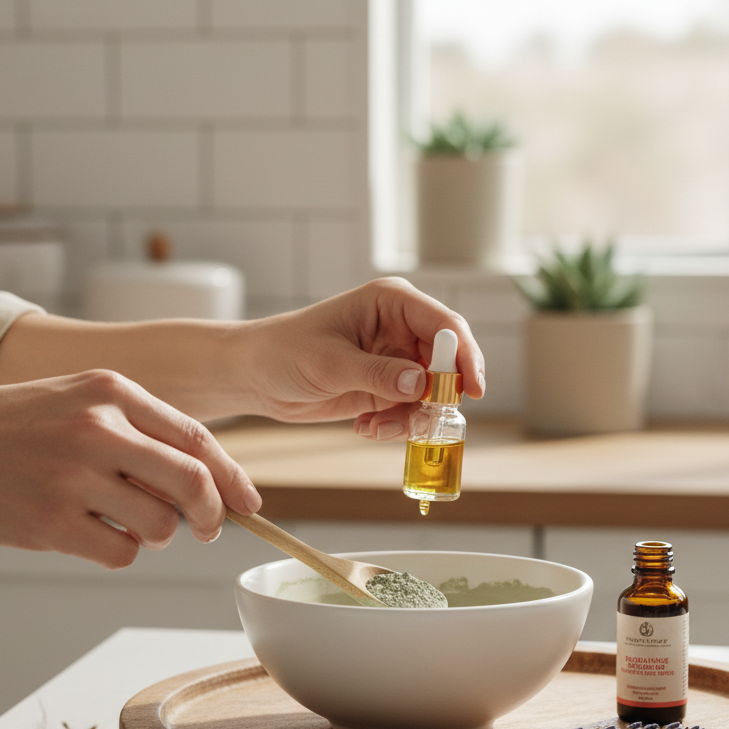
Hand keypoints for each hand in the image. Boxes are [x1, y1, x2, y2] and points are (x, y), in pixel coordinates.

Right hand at [0, 370, 260, 568]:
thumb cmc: (9, 426)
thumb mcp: (78, 399)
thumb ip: (139, 429)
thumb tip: (204, 477)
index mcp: (112, 391)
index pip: (198, 439)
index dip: (232, 477)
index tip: (249, 504)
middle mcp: (99, 429)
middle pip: (193, 484)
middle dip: (211, 515)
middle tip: (206, 528)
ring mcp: (75, 476)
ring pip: (162, 525)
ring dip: (157, 535)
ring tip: (125, 522)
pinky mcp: (52, 521)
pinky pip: (122, 552)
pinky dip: (120, 551)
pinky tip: (94, 534)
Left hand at [244, 278, 484, 438]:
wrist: (256, 375)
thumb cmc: (284, 351)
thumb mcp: (329, 363)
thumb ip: (378, 373)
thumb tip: (422, 383)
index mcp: (392, 302)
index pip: (445, 324)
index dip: (464, 356)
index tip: (472, 390)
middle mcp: (401, 328)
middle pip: (448, 362)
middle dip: (439, 396)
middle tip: (423, 421)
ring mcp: (396, 359)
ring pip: (432, 393)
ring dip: (413, 417)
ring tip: (375, 426)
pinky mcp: (388, 386)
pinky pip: (412, 411)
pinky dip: (397, 425)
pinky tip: (365, 426)